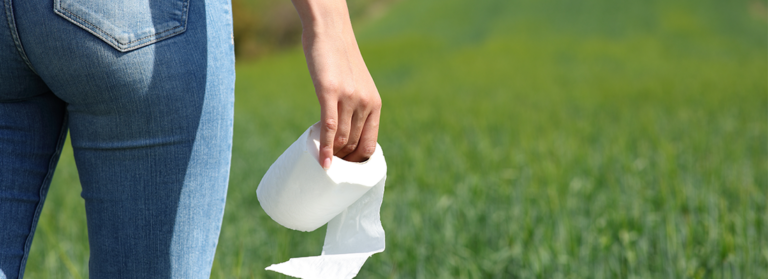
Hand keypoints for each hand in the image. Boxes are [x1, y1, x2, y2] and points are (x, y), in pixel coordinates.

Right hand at [296, 11, 381, 168]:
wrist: (330, 31)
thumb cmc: (339, 59)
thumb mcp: (356, 85)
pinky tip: (322, 162)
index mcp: (374, 104)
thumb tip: (344, 133)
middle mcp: (365, 103)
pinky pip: (329, 128)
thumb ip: (355, 107)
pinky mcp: (329, 92)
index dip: (358, 162)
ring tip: (322, 160)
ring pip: (342, 139)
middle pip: (354, 145)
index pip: (370, 144)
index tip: (345, 168)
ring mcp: (349, 98)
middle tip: (328, 166)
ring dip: (332, 154)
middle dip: (342, 160)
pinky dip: (326, 148)